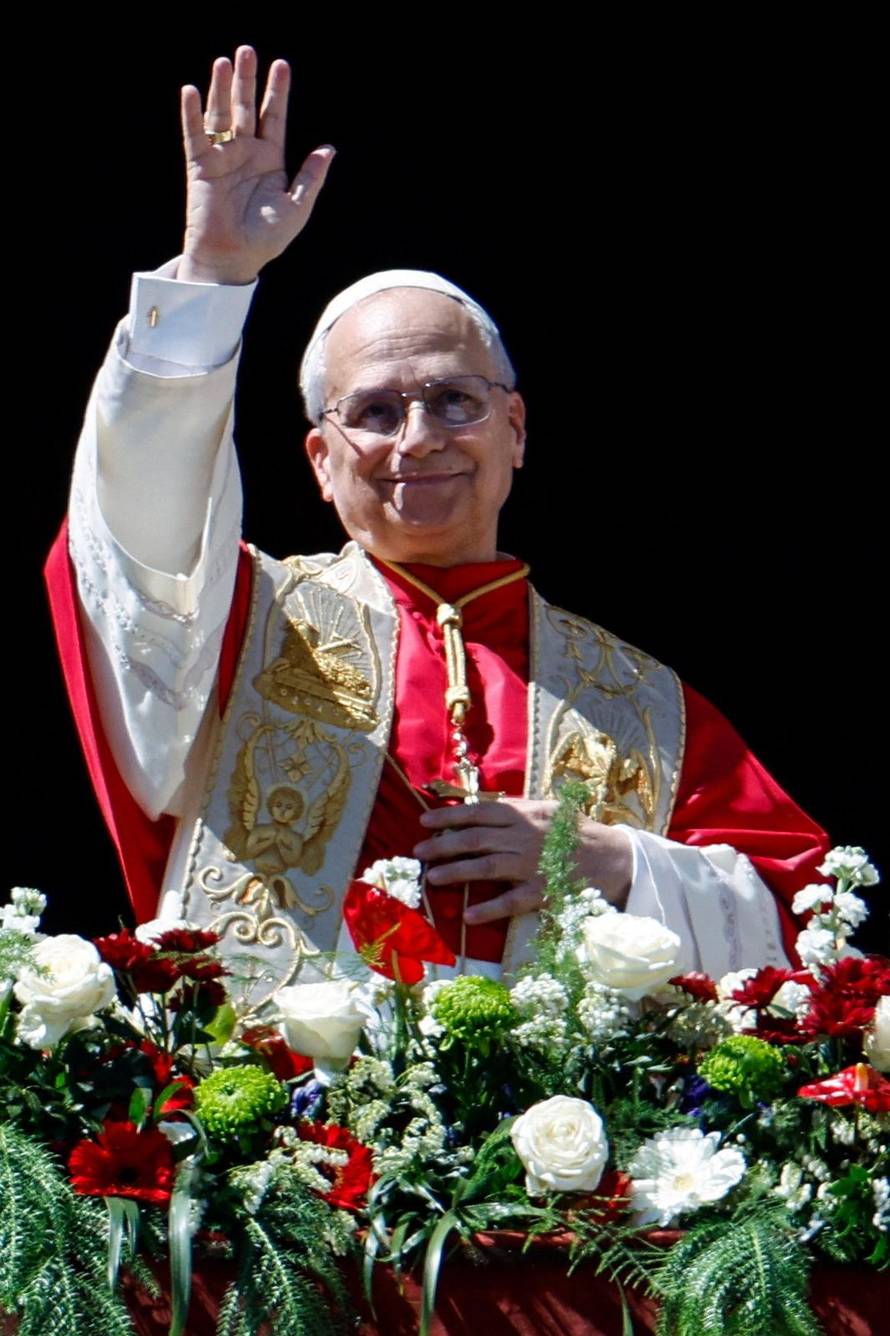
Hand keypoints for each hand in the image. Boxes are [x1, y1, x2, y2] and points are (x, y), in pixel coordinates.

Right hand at [178, 46, 333, 284]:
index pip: (274, 117)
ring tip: (224, 61)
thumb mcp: (297, 207)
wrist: (233, 258)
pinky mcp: (200, 166)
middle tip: (247, 50)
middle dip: (247, 80)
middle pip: (246, 108)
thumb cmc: (266, 238)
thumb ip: (311, 177)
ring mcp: (222, 157)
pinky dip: (192, 114)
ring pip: (221, 114)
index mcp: (270, 160)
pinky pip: (194, 135)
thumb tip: (329, 149)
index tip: (281, 65)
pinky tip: (191, 91)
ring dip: (221, 88)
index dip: (277, 92)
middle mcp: (245, 153)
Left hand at [413, 799, 632, 924]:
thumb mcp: (548, 810)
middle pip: (475, 840)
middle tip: (417, 851)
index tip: (424, 820)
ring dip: (456, 873)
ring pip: (486, 868)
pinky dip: (488, 909)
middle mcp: (524, 838)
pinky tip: (467, 915)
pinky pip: (510, 902)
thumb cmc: (577, 832)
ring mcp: (532, 866)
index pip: (478, 812)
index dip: (449, 816)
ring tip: (432, 878)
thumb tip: (485, 806)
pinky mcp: (542, 893)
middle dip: (442, 844)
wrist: (615, 858)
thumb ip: (518, 809)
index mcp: (525, 815)